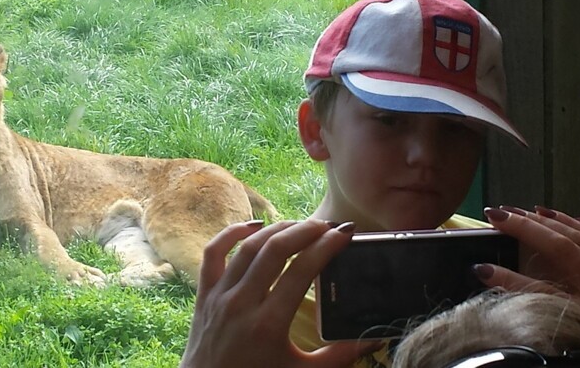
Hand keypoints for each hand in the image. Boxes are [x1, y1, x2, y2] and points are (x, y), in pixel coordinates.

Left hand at [180, 219, 379, 367]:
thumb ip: (339, 356)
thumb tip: (375, 339)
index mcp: (268, 324)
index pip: (301, 272)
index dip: (326, 247)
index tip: (344, 233)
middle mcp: (241, 304)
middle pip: (275, 250)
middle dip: (304, 230)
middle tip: (327, 225)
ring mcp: (220, 296)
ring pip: (248, 247)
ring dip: (276, 229)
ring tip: (300, 225)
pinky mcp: (204, 294)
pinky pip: (213, 253)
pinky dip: (231, 233)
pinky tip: (254, 226)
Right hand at [479, 206, 579, 346]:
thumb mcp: (576, 335)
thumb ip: (538, 308)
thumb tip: (495, 285)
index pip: (543, 289)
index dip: (510, 277)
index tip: (481, 267)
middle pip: (564, 246)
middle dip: (527, 227)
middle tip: (495, 214)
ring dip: (546, 220)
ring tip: (517, 210)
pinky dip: (570, 222)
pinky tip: (553, 216)